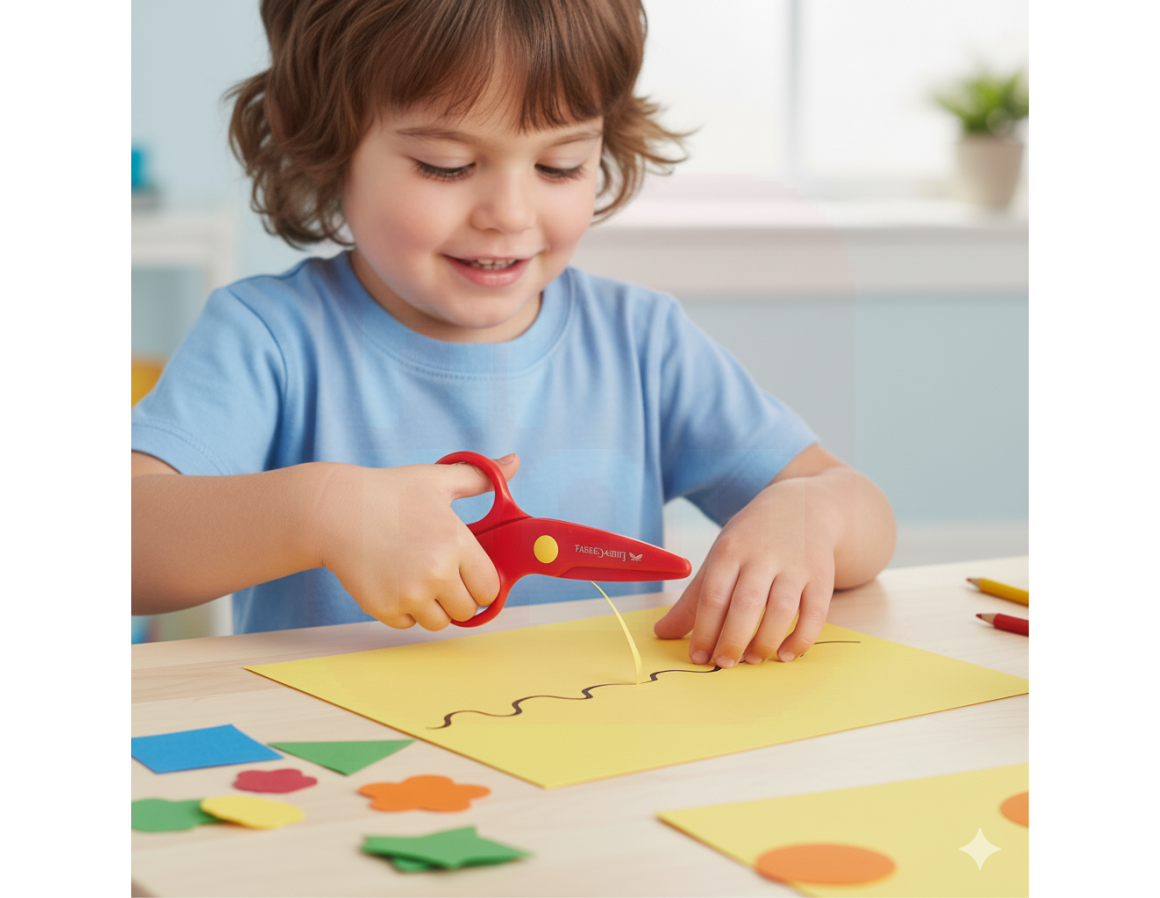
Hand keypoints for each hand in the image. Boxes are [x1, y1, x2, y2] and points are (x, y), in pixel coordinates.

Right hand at [313, 454, 519, 629]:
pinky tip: (393, 581)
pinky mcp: (384, 608)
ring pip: (439, 622)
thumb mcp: (436, 479)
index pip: (489, 588)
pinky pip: (408, 624)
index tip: (469, 574)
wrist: (333, 511)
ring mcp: (410, 593)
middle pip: (467, 610)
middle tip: (440, 574)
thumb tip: (514, 461)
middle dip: (458, 596)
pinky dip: (404, 610)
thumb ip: (480, 477)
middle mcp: (437, 572)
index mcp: (456, 542)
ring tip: (416, 577)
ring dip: (433, 607)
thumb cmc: (387, 492)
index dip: (481, 582)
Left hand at [653, 475, 841, 666]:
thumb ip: (694, 599)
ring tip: (752, 660)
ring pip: (782, 610)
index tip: (698, 657)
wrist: (801, 505)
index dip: (704, 630)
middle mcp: (763, 557)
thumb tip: (663, 632)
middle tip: (723, 663)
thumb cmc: (751, 539)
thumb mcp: (720, 557)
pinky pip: (815, 614)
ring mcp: (795, 566)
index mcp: (730, 550)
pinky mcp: (821, 577)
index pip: (713, 595)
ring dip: (765, 641)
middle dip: (732, 640)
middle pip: (746, 604)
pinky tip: (785, 654)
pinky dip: (801, 639)